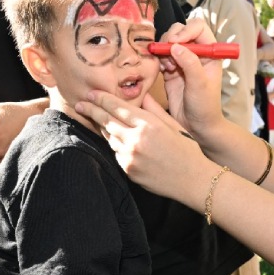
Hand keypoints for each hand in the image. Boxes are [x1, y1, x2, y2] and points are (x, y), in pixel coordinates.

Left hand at [76, 91, 213, 204]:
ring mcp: (130, 157)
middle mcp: (136, 140)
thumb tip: (142, 95)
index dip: (102, 99)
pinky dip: (117, 146)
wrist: (193, 181)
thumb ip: (154, 109)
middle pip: (106, 121)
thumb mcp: (173, 124)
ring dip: (106, 128)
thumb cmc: (187, 150)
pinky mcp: (128, 171)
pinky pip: (117, 153)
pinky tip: (121, 141)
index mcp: (149, 125)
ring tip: (101, 121)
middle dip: (92, 111)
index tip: (91, 93)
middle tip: (80, 104)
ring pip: (110, 138)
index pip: (117, 107)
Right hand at [156, 19, 226, 139]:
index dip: (186, 30)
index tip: (175, 42)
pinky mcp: (170, 68)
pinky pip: (160, 55)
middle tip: (168, 54)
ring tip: (168, 67)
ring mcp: (182, 59)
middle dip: (171, 38)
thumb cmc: (205, 106)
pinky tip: (163, 70)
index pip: (198, 27)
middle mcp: (196, 52)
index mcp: (210, 51)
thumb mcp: (200, 85)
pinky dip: (158, 59)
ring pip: (168, 41)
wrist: (196, 125)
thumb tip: (176, 46)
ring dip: (164, 50)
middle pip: (180, 30)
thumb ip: (190, 63)